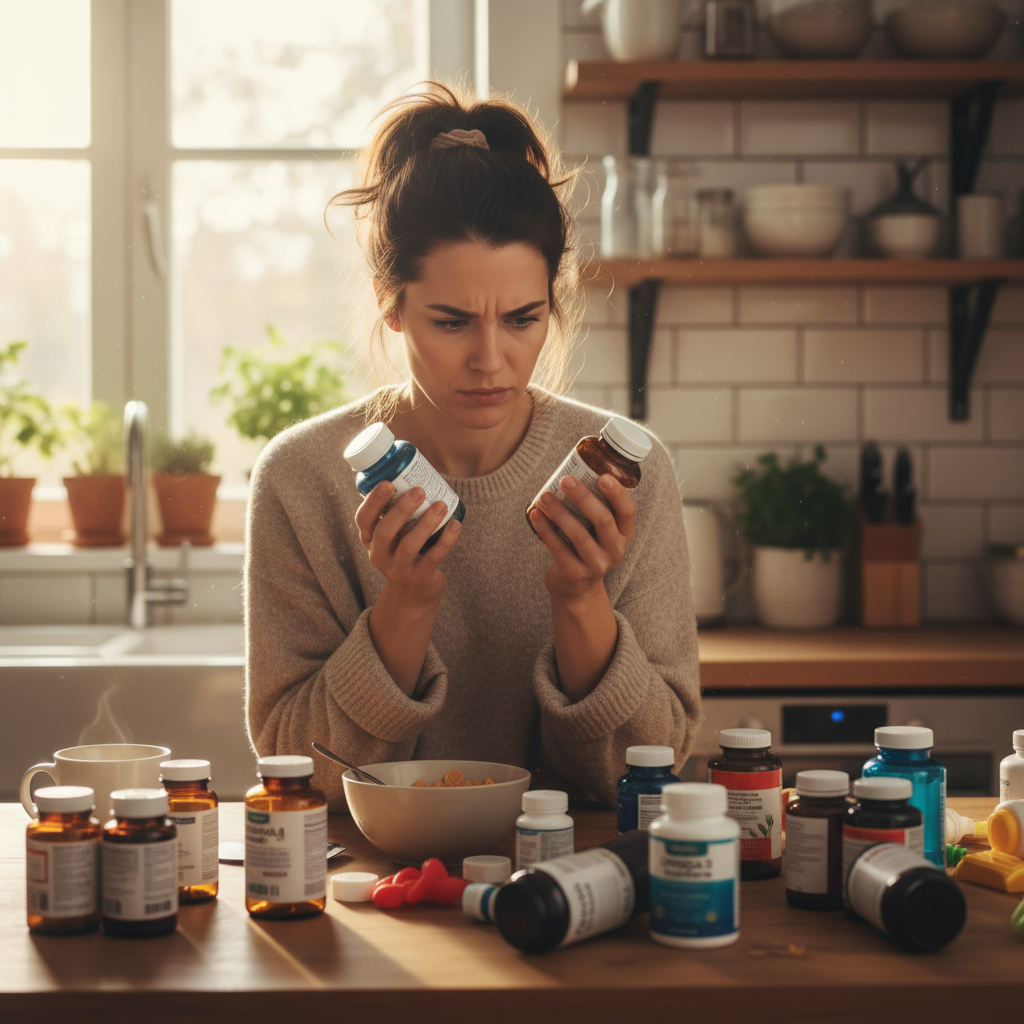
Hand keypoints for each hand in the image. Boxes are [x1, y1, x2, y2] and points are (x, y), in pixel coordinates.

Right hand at [354, 482, 460, 607]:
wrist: (414, 593)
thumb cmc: (404, 550)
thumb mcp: (392, 535)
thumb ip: (396, 510)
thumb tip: (413, 467)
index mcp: (370, 540)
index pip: (363, 520)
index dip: (373, 502)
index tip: (388, 483)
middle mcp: (379, 555)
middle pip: (385, 532)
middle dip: (401, 509)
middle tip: (419, 490)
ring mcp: (399, 569)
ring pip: (409, 545)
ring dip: (426, 523)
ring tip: (441, 504)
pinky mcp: (420, 578)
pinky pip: (433, 558)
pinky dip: (446, 540)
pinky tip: (455, 524)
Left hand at [529, 474, 635, 601]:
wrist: (576, 587)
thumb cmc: (586, 547)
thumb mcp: (599, 531)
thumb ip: (595, 507)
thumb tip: (574, 468)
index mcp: (623, 533)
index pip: (628, 511)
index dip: (617, 493)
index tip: (603, 476)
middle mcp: (615, 549)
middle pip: (603, 520)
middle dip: (584, 498)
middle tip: (567, 480)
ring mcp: (596, 564)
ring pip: (579, 534)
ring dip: (559, 512)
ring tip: (544, 496)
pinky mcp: (575, 573)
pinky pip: (559, 548)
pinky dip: (545, 529)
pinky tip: (535, 514)